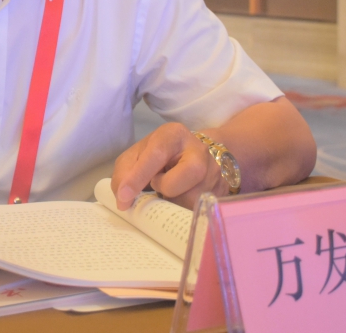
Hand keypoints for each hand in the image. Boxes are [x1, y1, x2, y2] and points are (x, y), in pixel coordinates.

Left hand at [111, 122, 225, 210]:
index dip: (138, 177)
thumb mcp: (140, 154)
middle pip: (180, 179)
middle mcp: (198, 150)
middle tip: (158, 184)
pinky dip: (185, 209)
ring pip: (190, 199)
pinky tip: (183, 197)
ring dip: (175, 201)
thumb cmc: (162, 154)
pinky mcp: (222, 191)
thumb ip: (125, 172)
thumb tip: (123, 200)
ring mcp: (214, 171)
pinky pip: (200, 211)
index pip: (156, 154)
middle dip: (164, 187)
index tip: (124, 198)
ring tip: (173, 189)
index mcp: (173, 134)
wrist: (196, 153)